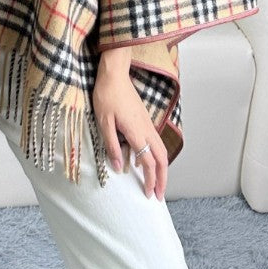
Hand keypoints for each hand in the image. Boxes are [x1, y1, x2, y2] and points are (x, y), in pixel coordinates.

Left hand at [92, 63, 169, 199]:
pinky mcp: (144, 119)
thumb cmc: (107, 95)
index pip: (149, 162)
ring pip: (161, 149)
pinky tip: (147, 161)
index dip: (150, 180)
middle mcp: (146, 129)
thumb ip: (112, 145)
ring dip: (162, 168)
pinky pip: (155, 141)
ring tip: (157, 182)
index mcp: (136, 132)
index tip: (149, 194)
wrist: (114, 73)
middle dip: (163, 178)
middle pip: (162, 158)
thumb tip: (119, 167)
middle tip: (160, 195)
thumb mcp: (104, 122)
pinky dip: (157, 156)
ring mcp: (147, 123)